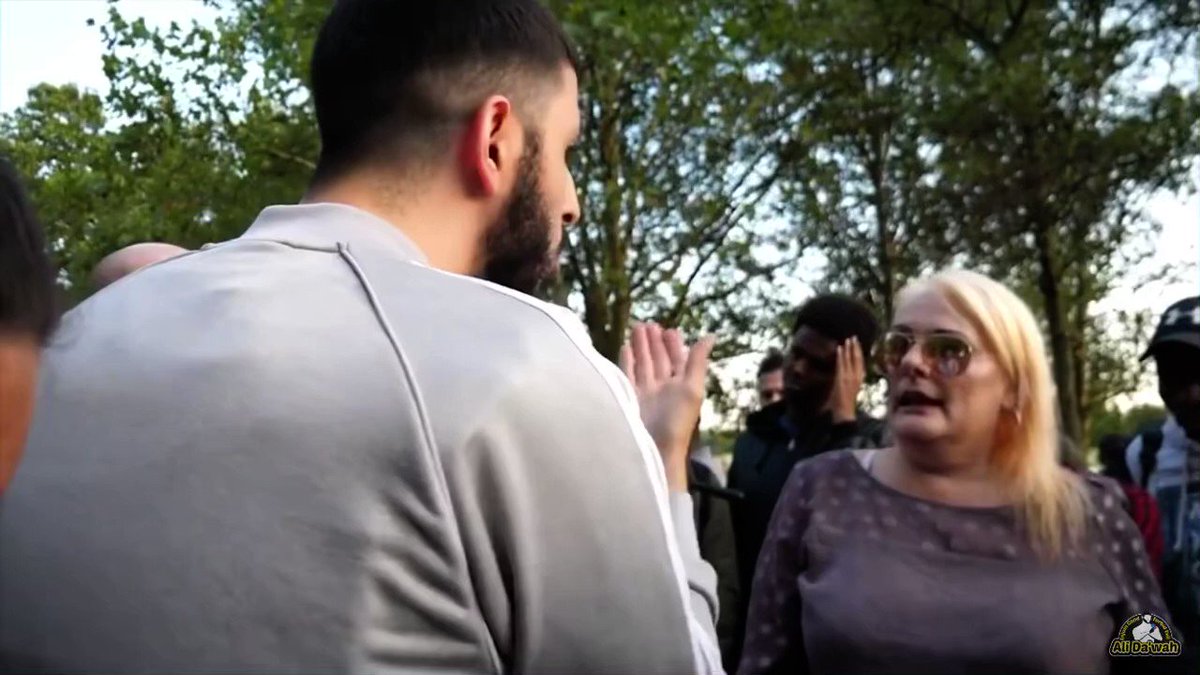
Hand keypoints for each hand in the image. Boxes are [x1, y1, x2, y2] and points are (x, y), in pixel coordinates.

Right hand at [619, 323, 714, 492]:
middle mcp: (662, 388)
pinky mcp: (628, 397)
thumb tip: (711, 336)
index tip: (669, 329)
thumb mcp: (692, 388)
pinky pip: (627, 374)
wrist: (654, 449)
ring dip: (640, 347)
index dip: (673, 345)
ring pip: (642, 364)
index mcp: (680, 386)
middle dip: (654, 342)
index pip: (676, 360)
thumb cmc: (676, 420)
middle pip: (658, 360)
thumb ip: (698, 361)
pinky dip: (626, 361)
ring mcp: (644, 393)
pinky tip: (624, 347)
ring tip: (636, 327)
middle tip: (648, 323)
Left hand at [828, 337, 864, 423]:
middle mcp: (857, 376)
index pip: (860, 362)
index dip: (859, 352)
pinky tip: (839, 348)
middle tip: (853, 337)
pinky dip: (841, 356)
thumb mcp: (849, 389)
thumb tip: (844, 373)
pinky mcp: (842, 379)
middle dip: (855, 347)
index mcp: (860, 378)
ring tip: (847, 340)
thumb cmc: (844, 402)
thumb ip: (849, 380)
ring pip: (850, 359)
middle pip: (857, 358)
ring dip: (848, 349)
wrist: (844, 412)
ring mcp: (849, 377)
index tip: (857, 343)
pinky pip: (841, 364)